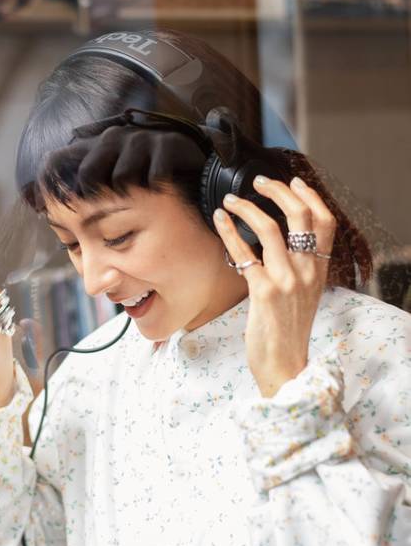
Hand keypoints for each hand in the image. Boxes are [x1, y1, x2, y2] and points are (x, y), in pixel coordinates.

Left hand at [213, 175, 336, 397]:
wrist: (284, 364)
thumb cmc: (287, 330)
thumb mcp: (304, 295)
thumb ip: (298, 268)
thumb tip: (279, 242)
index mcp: (319, 271)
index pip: (325, 223)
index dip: (310, 197)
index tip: (293, 181)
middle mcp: (306, 272)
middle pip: (300, 216)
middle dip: (278, 192)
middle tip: (259, 182)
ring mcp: (286, 280)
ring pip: (270, 228)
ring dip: (247, 208)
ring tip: (230, 200)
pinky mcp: (263, 292)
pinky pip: (244, 253)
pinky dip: (229, 232)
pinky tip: (219, 221)